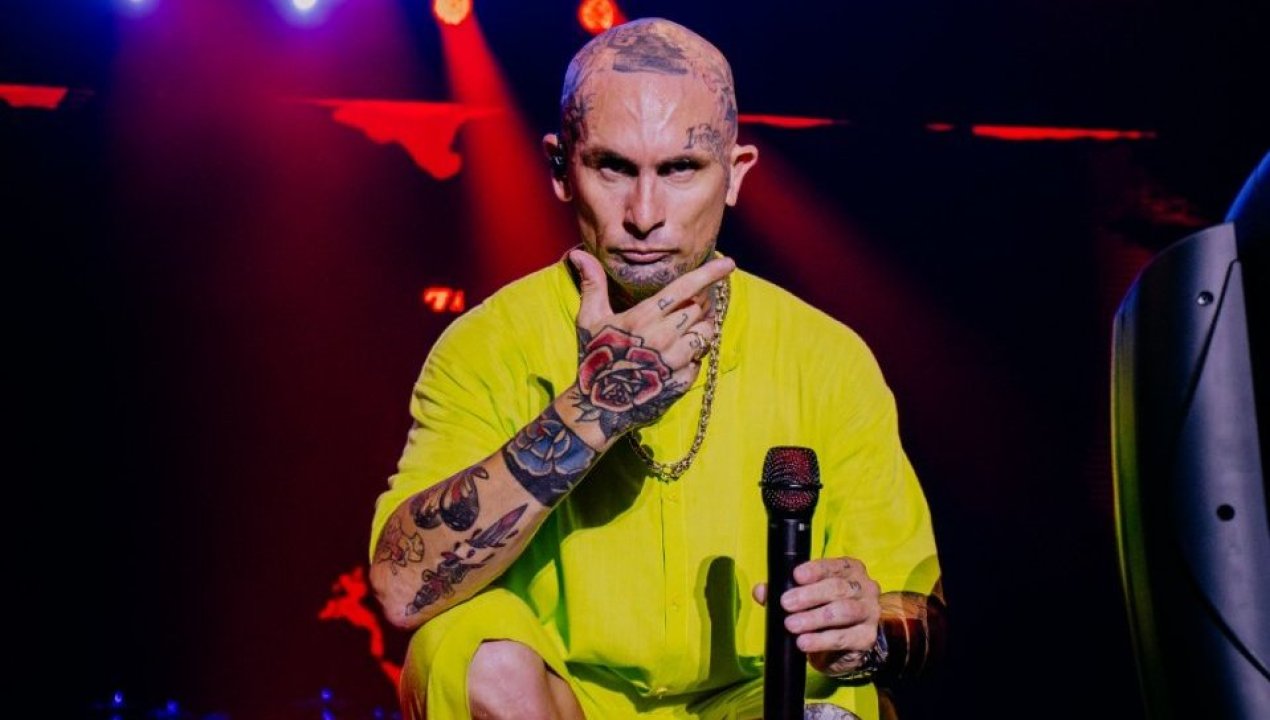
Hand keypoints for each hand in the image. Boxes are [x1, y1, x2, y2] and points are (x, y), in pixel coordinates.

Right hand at [568, 249, 733, 439]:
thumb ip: (592, 284)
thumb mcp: (589, 320)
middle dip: (701, 301)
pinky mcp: (681, 381)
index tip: (729, 263)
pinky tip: (678, 355)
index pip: (684, 289)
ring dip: (703, 326)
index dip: (709, 274)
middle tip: (692, 303)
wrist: (599, 407)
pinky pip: (701, 359)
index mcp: (642, 318)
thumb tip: (578, 253)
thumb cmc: (594, 358)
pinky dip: (695, 353)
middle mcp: (662, 337)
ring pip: (706, 332)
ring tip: (687, 327)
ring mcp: (674, 361)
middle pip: (699, 308)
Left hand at [752, 556, 881, 676]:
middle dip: (809, 595)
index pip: (833, 566)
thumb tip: (760, 591)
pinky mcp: (866, 637)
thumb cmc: (823, 610)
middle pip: (838, 588)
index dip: (814, 570)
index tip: (795, 576)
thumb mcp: (803, 597)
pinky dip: (821, 640)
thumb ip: (782, 591)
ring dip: (814, 618)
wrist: (843, 646)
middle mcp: (864, 587)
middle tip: (786, 604)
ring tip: (792, 625)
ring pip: (843, 611)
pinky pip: (844, 638)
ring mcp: (869, 612)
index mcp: (849, 569)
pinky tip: (804, 642)